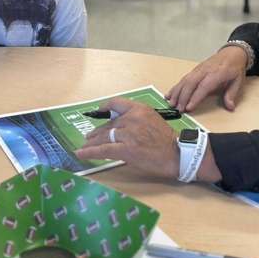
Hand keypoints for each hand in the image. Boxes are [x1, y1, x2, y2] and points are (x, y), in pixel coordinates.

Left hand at [75, 98, 220, 182]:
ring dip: (92, 142)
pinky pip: (103, 149)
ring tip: (85, 146)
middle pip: (108, 124)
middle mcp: (132, 118)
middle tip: (90, 137)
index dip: (105, 108)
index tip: (99, 112)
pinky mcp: (125, 149)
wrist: (178, 154)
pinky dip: (90, 152)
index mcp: (139, 109)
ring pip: (103, 137)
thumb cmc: (167, 140)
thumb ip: (136, 119)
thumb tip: (117, 126)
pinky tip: (81, 153)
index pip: (116, 103)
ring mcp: (128, 133)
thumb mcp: (152, 120)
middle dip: (97, 132)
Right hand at [166, 46, 246, 111]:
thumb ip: (232, 94)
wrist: (232, 53)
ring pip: (185, 80)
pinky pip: (183, 78)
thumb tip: (230, 107)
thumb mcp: (238, 81)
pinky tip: (169, 94)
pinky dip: (176, 87)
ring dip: (177, 92)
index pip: (204, 86)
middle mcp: (205, 71)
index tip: (189, 107)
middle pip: (191, 83)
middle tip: (179, 109)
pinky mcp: (194, 70)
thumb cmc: (235, 68)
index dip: (195, 97)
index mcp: (217, 73)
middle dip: (183, 97)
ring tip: (171, 104)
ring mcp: (198, 69)